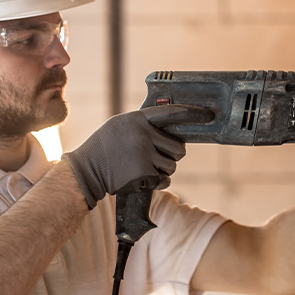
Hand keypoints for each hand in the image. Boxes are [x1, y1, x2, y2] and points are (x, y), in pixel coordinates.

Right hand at [62, 105, 213, 207]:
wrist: (87, 170)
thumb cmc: (104, 147)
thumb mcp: (120, 125)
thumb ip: (143, 124)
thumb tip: (170, 130)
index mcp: (138, 119)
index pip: (172, 113)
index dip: (192, 113)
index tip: (208, 115)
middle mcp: (143, 135)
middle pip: (179, 148)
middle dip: (174, 154)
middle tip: (160, 156)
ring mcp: (144, 156)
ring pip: (172, 166)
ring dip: (164, 169)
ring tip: (146, 166)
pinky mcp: (144, 175)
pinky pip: (164, 180)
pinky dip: (158, 181)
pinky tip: (142, 177)